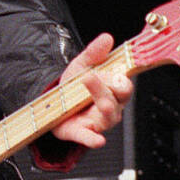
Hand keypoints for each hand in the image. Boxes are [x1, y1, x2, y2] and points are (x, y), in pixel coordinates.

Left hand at [51, 33, 132, 148]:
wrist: (54, 101)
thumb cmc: (75, 85)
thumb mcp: (82, 65)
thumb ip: (93, 53)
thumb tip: (106, 38)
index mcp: (113, 89)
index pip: (125, 86)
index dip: (122, 81)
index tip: (115, 74)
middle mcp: (111, 106)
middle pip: (117, 100)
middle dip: (109, 90)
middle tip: (94, 79)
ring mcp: (98, 121)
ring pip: (108, 117)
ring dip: (105, 108)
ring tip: (101, 103)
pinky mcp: (82, 132)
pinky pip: (89, 137)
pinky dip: (93, 139)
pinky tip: (97, 140)